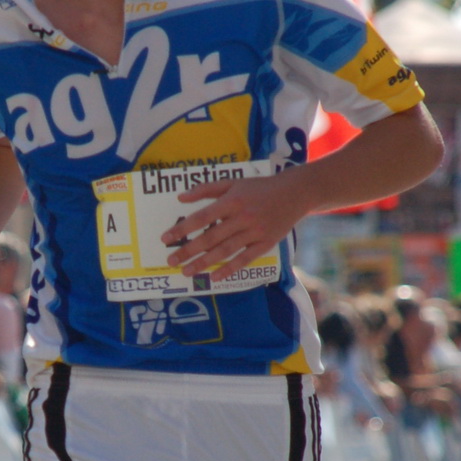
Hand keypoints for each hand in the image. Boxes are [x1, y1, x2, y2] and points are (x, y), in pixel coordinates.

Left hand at [161, 168, 308, 278]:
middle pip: (210, 237)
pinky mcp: (266, 243)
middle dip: (189, 251)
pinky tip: (214, 277)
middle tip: (171, 262)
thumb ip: (206, 189)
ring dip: (204, 263)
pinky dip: (230, 269)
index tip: (166, 239)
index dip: (183, 229)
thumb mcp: (232, 183)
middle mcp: (242, 217)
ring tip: (187, 272)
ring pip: (225, 251)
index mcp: (232, 201)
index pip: (202, 217)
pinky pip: (245, 259)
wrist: (294, 193)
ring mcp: (255, 232)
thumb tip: (181, 198)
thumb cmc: (259, 188)